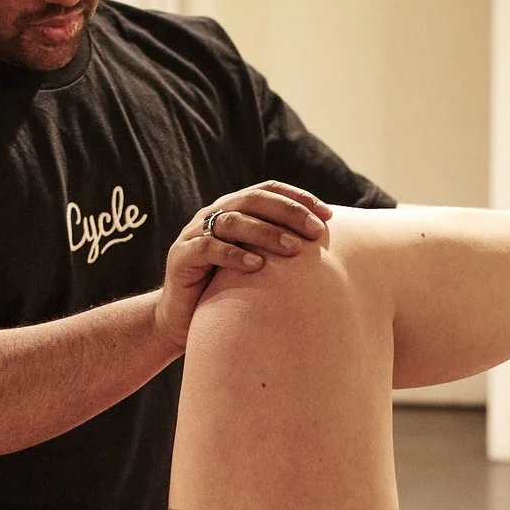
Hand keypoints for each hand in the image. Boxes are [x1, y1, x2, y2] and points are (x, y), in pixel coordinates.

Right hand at [154, 181, 333, 349]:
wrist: (182, 319)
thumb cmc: (225, 290)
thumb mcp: (256, 264)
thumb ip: (278, 248)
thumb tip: (327, 243)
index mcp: (232, 209)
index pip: (268, 191)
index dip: (298, 198)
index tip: (328, 215)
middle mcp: (213, 214)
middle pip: (253, 200)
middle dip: (288, 213)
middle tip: (315, 232)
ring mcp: (194, 233)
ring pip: (232, 221)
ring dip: (266, 233)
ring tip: (294, 249)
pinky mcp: (181, 256)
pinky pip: (208, 248)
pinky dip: (234, 255)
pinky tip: (257, 266)